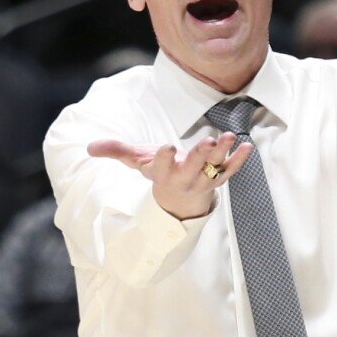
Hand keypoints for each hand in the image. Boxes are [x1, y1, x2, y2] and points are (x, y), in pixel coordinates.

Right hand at [88, 132, 253, 219]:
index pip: (160, 167)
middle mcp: (184, 179)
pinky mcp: (219, 178)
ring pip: (214, 168)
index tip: (165, 147)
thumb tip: (89, 147)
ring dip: (222, 153)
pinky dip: (240, 160)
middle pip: (192, 168)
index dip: (162, 158)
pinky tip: (247, 146)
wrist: (179, 199)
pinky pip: (231, 170)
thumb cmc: (158, 172)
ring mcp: (204, 180)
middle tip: (206, 142)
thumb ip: (115, 151)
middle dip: (199, 156)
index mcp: (162, 175)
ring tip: (230, 137)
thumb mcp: (136, 161)